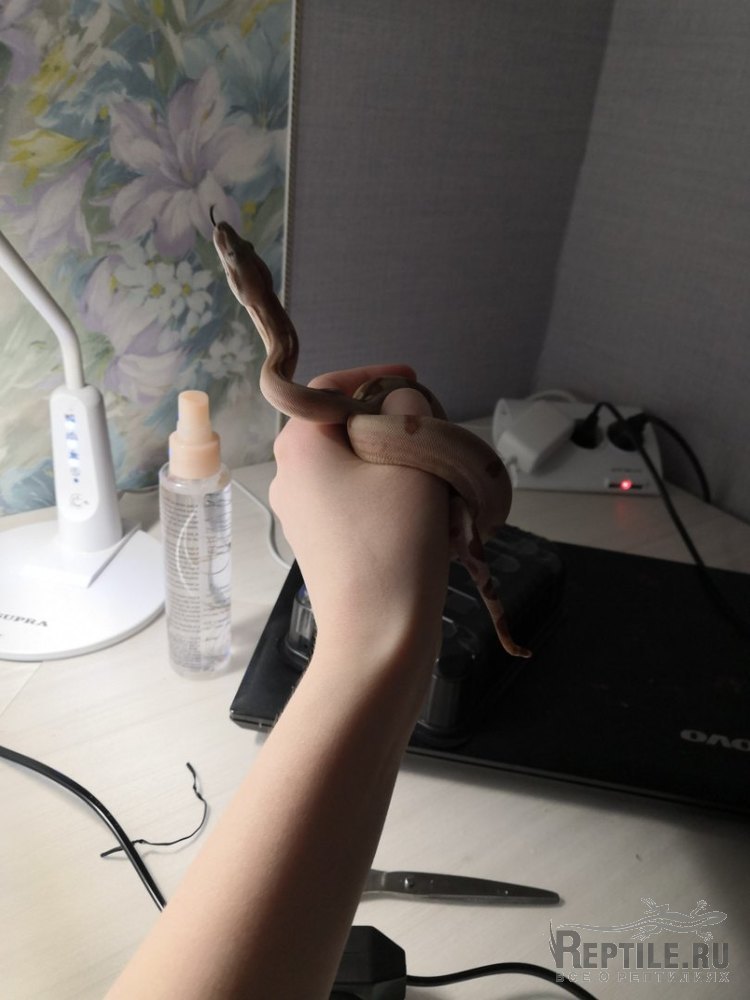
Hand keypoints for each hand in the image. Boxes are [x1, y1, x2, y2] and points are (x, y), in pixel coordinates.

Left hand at [269, 365, 450, 661]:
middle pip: (343, 427)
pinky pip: (352, 501)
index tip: (416, 383)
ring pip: (352, 466)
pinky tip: (424, 515)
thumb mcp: (413, 459)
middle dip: (392, 425)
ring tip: (438, 480)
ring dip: (394, 463)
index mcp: (300, 445)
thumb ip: (407, 409)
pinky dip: (386, 496)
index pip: (332, 388)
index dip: (377, 377)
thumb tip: (396, 401)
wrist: (378, 636)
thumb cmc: (395, 541)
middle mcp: (289, 475)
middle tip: (435, 436)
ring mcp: (300, 513)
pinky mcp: (318, 544)